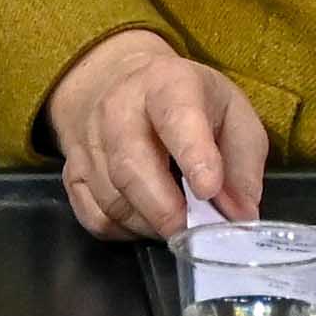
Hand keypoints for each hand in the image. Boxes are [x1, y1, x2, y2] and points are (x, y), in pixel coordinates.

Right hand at [44, 28, 268, 240]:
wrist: (124, 83)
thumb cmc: (190, 102)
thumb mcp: (232, 111)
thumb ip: (244, 160)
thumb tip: (241, 213)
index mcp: (168, 84)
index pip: (177, 117)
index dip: (194, 155)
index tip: (209, 189)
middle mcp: (119, 109)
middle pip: (130, 165)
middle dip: (164, 207)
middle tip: (191, 230)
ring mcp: (89, 141)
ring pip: (111, 198)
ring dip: (148, 223)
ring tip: (177, 223)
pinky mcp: (72, 173)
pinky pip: (94, 216)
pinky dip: (124, 231)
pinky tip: (147, 221)